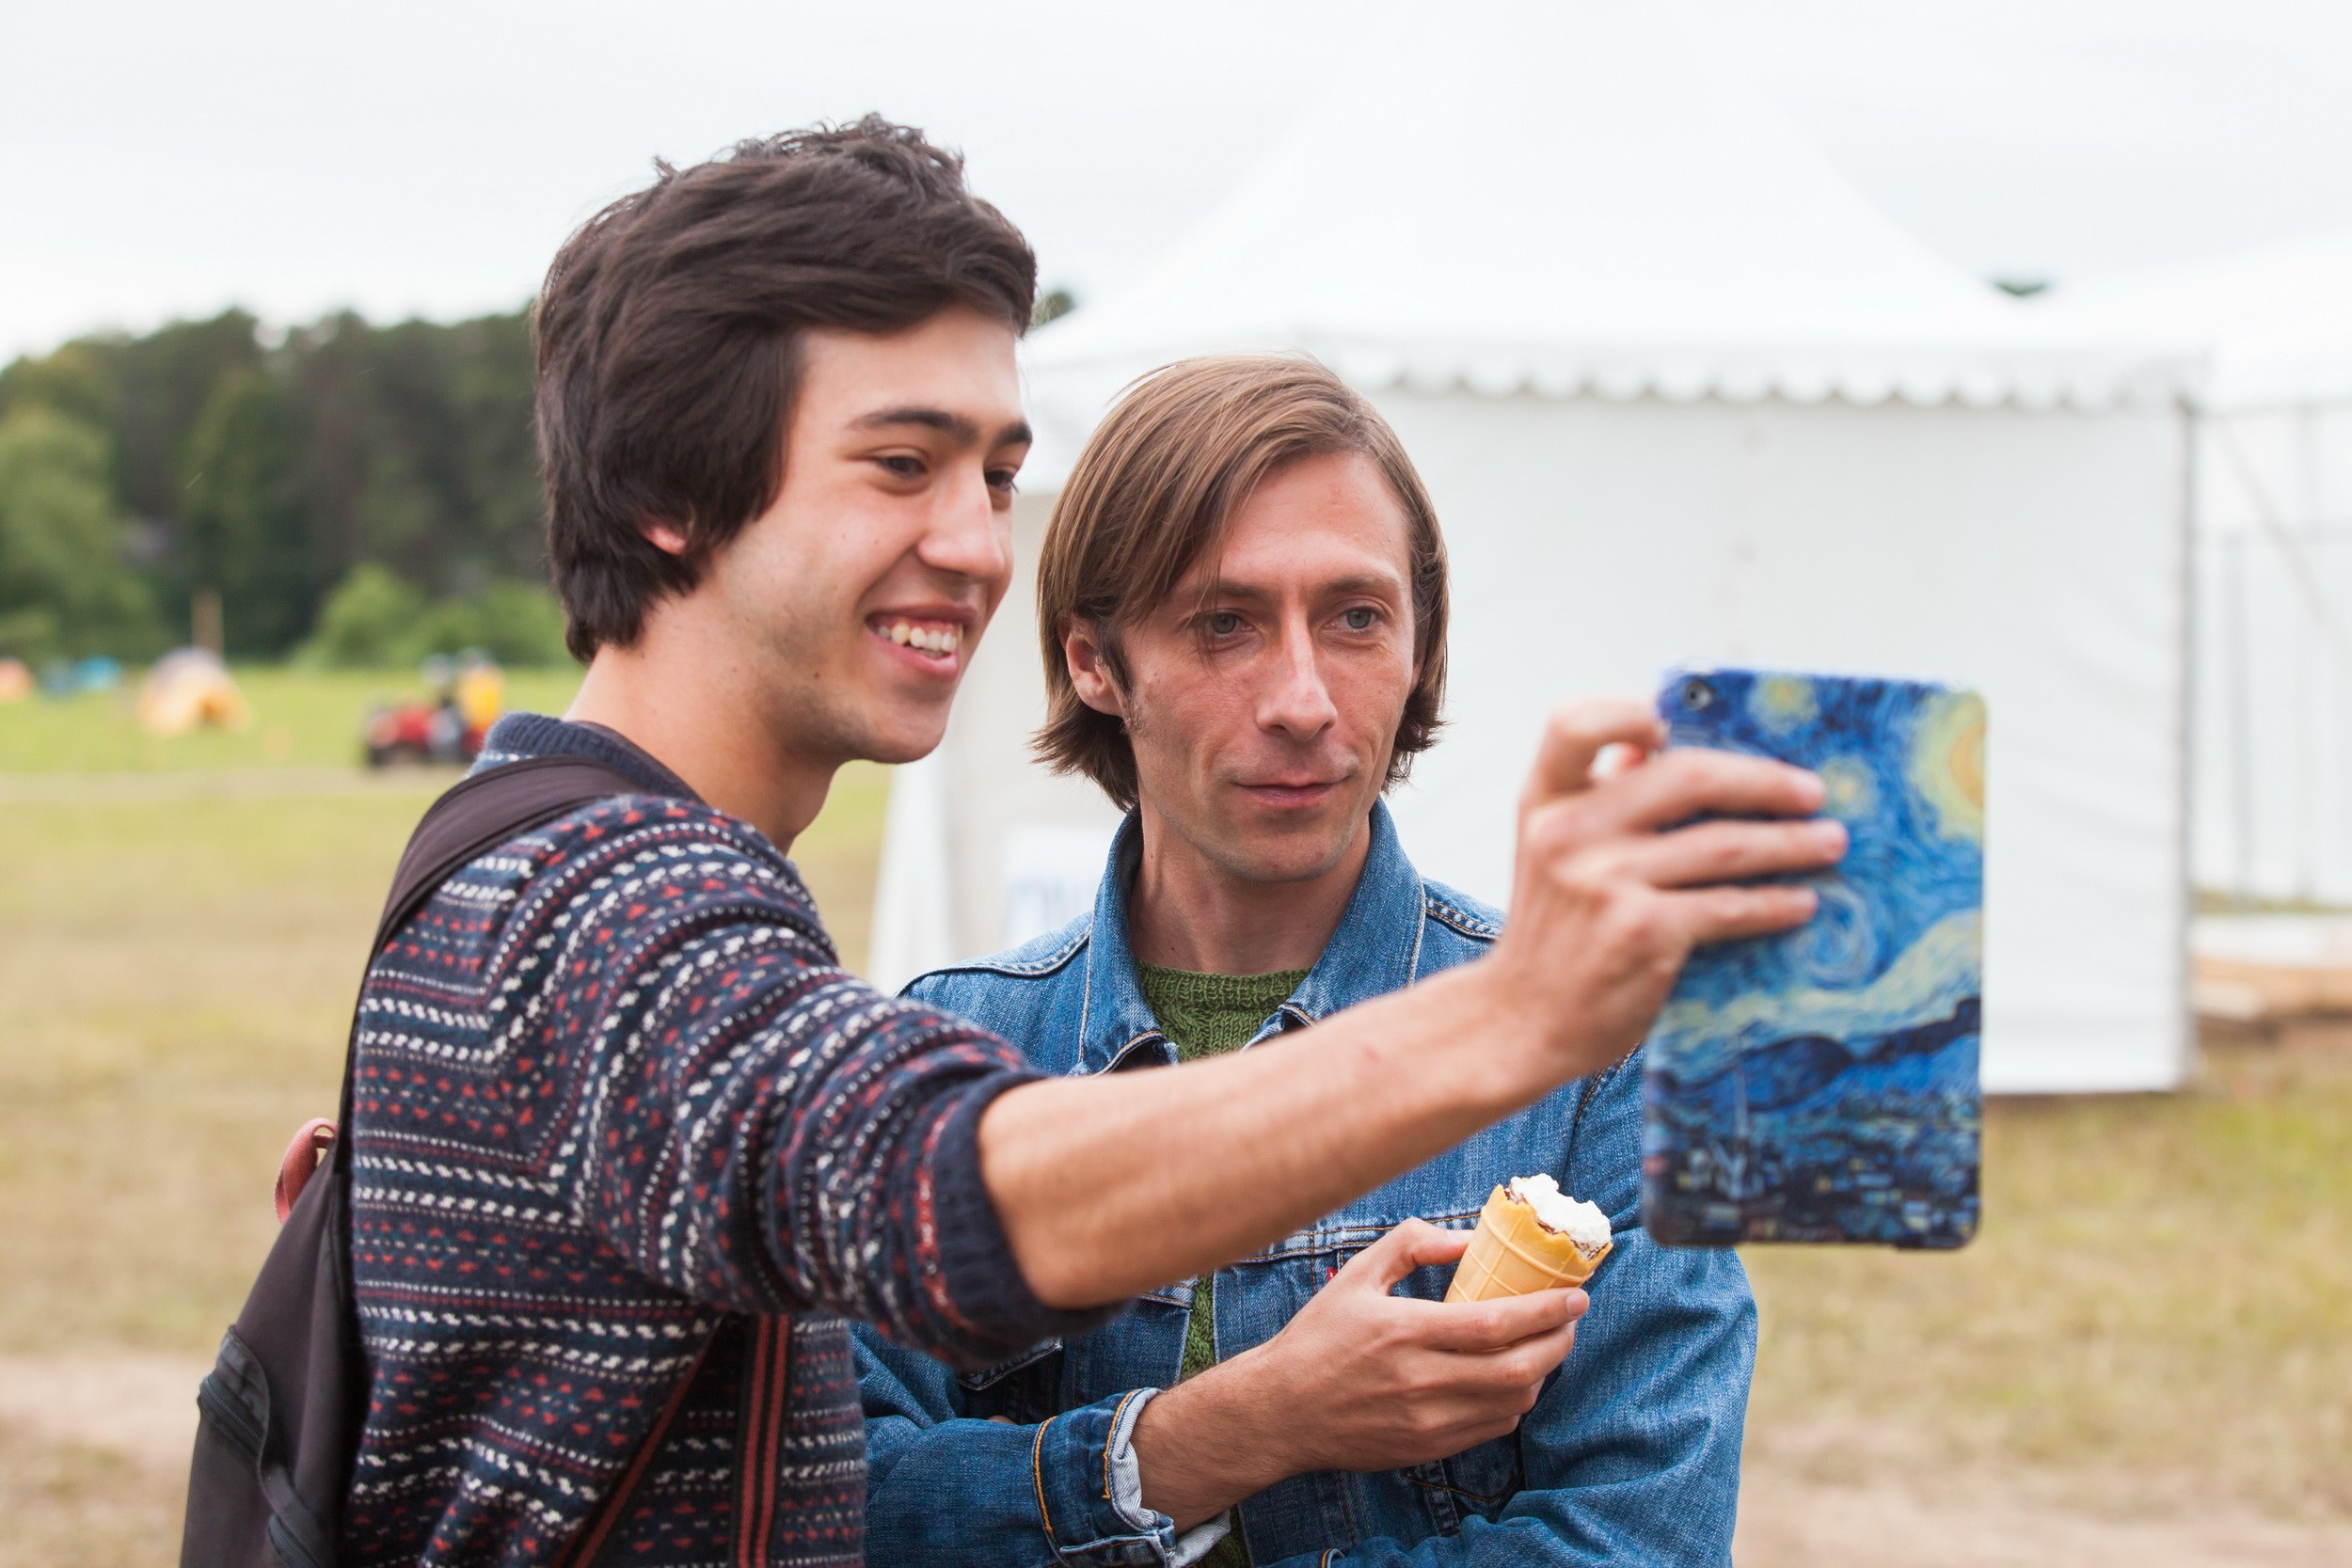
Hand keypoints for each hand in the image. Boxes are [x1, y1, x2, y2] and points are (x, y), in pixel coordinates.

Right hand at [1131, 1220, 1584, 1526]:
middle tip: (1572, 1320)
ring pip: (1512, 1404)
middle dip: (1560, 1343)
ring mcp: (1426, 1421)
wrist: (1281, 1411)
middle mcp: (1420, 1381)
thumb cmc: (1318, 1338)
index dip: (1548, 1310)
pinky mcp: (1427, 1448)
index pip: (1497, 1324)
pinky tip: (1511, 1379)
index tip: (1576, 1296)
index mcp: (1405, 1332)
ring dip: (1541, 1374)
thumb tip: (1468, 1239)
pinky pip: (1492, 1428)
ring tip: (1545, 1346)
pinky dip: (1513, 1403)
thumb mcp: (1357, 1276)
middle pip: (1518, 1370)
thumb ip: (1412, 1245)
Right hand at [1488, 696, 1843, 1080]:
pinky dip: (1775, 903)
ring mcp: (1605, 881)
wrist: (1522, 1019)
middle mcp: (1570, 832)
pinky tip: (1800, 902)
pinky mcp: (1642, 932)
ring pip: (1723, 844)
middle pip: (1685, 774)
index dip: (1626, 714)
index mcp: (1544, 801)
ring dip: (1790, 842)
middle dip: (1763, 780)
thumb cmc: (1554, 930)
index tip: (1674, 728)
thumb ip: (1601, 801)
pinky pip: (1729, 906)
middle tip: (1811, 792)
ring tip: (1829, 843)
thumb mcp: (1553, 852)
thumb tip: (1673, 748)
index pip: (1574, 723)